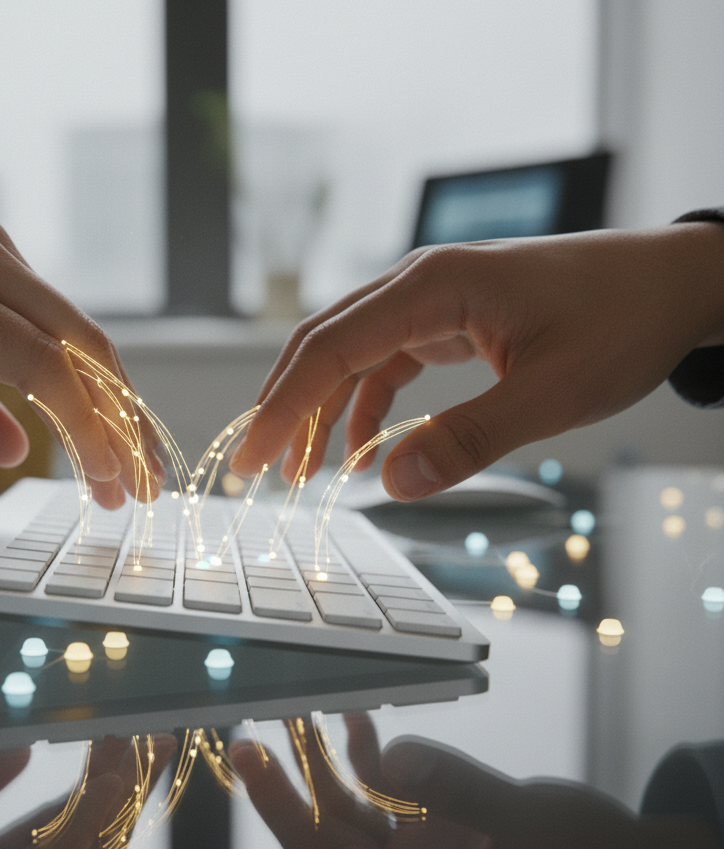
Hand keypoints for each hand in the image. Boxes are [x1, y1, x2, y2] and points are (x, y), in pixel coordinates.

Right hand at [231, 226, 723, 498]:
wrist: (675, 284)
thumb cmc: (622, 322)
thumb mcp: (551, 393)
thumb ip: (470, 440)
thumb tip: (391, 485)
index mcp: (435, 288)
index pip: (332, 349)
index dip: (283, 406)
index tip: (252, 457)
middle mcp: (421, 285)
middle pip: (324, 344)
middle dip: (284, 407)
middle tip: (256, 469)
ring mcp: (432, 300)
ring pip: (349, 355)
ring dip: (319, 411)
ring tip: (303, 471)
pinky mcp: (447, 320)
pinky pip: (385, 363)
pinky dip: (362, 406)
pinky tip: (358, 449)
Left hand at [231, 715, 723, 848]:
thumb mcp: (535, 828)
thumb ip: (460, 790)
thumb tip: (389, 753)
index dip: (283, 813)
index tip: (249, 761)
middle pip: (329, 836)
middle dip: (291, 781)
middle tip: (254, 722)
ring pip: (352, 812)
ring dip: (323, 764)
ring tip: (298, 710)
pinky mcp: (439, 831)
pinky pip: (388, 794)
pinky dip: (368, 756)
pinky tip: (356, 718)